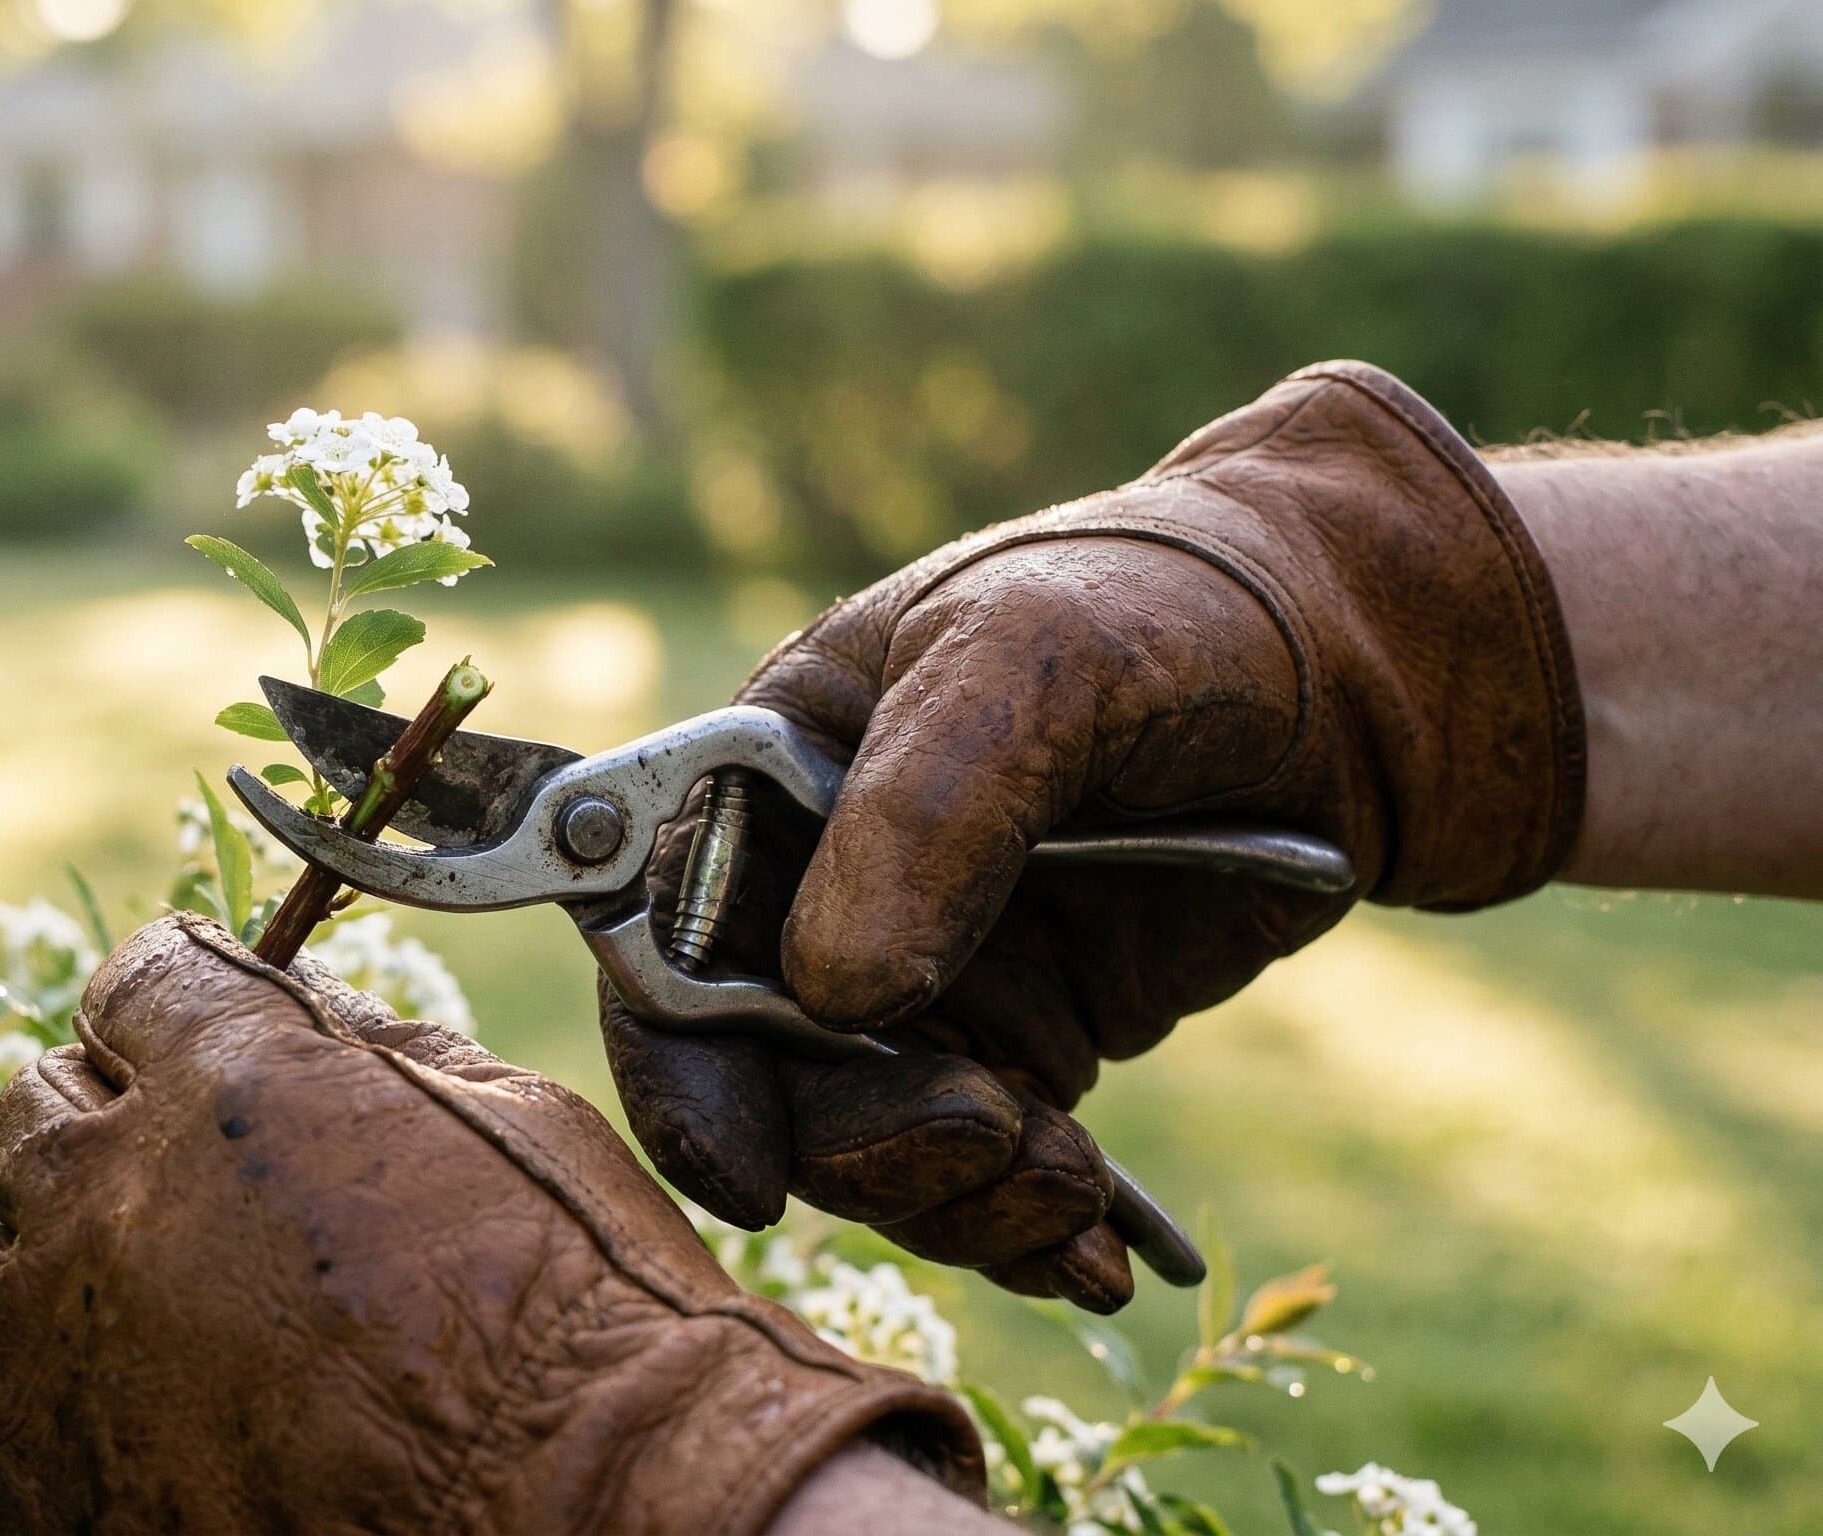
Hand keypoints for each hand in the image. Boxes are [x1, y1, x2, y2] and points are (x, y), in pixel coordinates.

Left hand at [0, 913, 984, 1535]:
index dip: (173, 1009)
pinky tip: (60, 1374)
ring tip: (141, 1295)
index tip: (196, 1037)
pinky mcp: (34, 1486)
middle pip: (34, 1108)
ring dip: (48, 1248)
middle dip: (103, 1121)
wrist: (584, 1513)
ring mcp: (55, 1348)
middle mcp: (108, 1195)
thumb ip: (366, 1044)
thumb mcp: (503, 1114)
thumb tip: (299, 1012)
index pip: (135, 982)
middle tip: (181, 1174)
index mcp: (225, 1078)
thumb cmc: (576, 1316)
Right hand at [604, 362, 1586, 1310]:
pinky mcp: (1019, 1046)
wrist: (1354, 672)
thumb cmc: (1159, 608)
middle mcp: (816, 893)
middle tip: (991, 1130)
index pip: (663, 939)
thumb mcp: (1034, 660)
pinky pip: (978, 1175)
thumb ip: (925, 806)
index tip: (750, 1169)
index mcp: (765, 778)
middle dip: (862, 1144)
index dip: (682, 1068)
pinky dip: (1022, 1232)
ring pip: (869, 1152)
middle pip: (763, 1080)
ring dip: (955, 1196)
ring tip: (1070, 1177)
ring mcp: (917, 981)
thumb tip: (836, 990)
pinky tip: (1092, 1258)